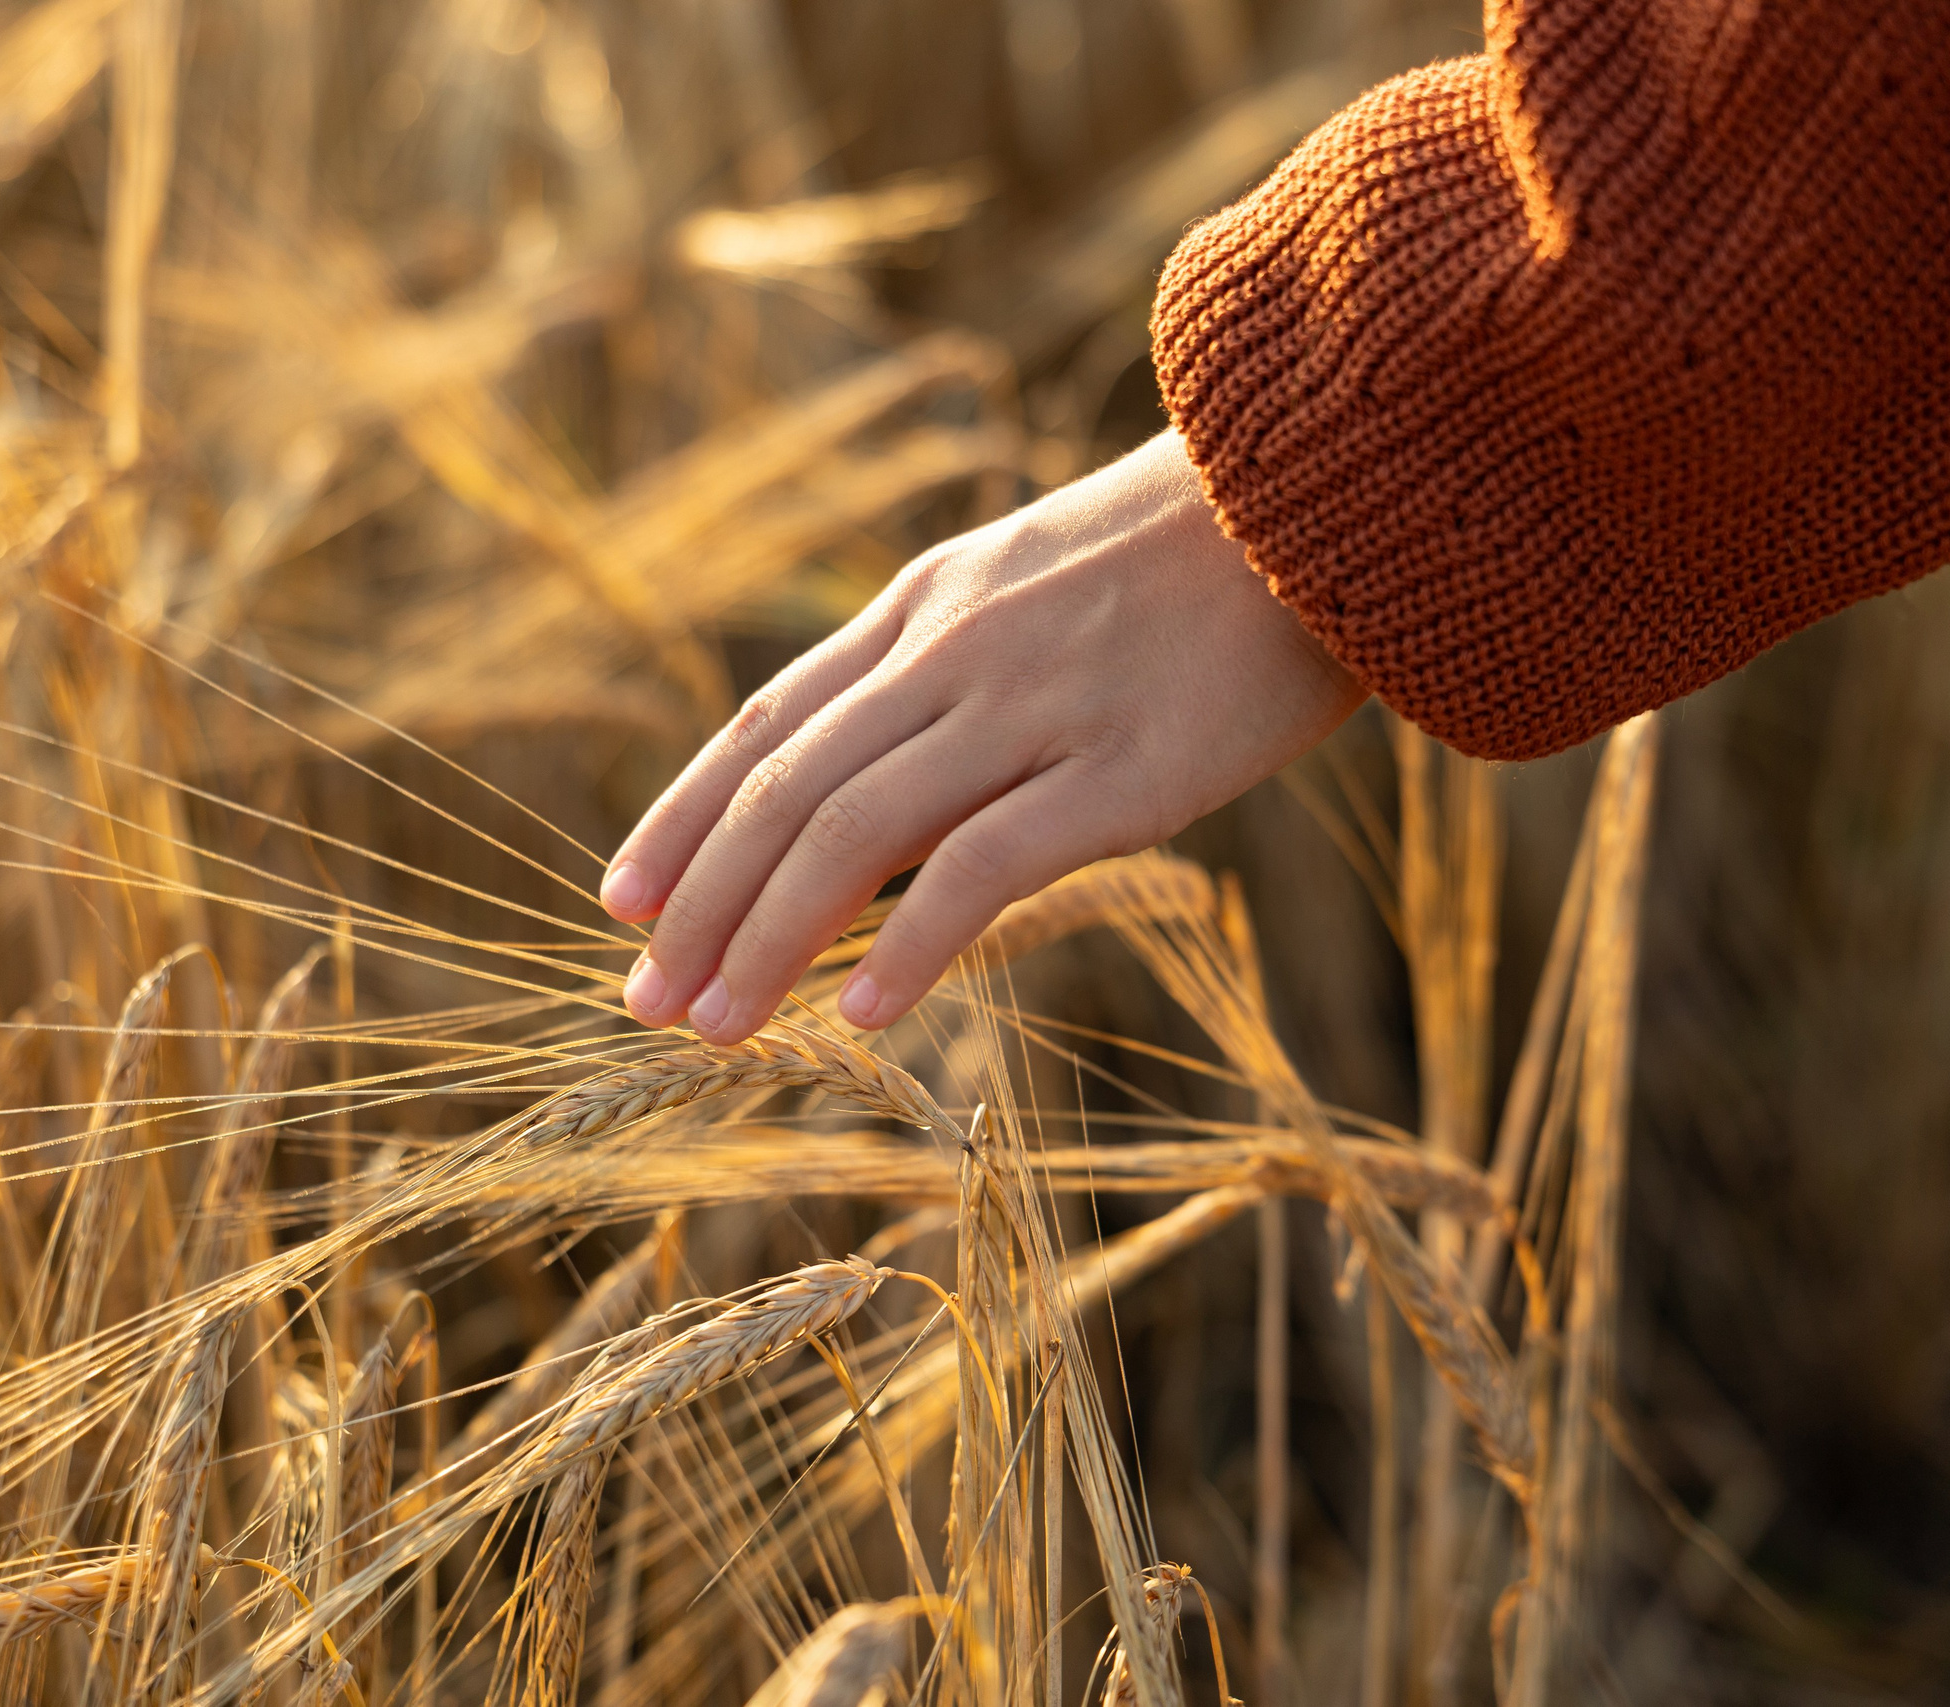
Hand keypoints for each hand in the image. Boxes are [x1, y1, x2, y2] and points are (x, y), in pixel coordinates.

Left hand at [601, 427, 1363, 1041]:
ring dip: (767, 940)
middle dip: (701, 904)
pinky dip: (910, 945)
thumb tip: (877, 779)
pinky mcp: (1118, 772)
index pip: (764, 724)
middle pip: (783, 792)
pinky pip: (981, 869)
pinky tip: (862, 1015)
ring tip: (714, 1027)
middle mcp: (950, 654)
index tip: (623, 902)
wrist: (1327, 494)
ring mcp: (1028, 709)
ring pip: (851, 833)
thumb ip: (947, 660)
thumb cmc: (1191, 555)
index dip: (681, 817)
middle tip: (647, 1001)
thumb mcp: (1033, 577)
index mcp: (924, 605)